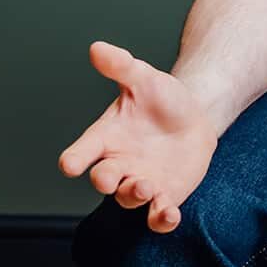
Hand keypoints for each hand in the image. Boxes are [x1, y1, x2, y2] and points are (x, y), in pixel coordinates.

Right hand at [58, 41, 218, 233]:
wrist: (196, 116)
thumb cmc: (162, 98)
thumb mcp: (145, 78)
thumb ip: (121, 66)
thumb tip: (97, 46)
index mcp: (106, 137)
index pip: (81, 152)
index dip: (74, 159)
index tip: (70, 163)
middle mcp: (118, 164)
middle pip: (102, 180)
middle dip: (106, 180)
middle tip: (117, 175)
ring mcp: (140, 183)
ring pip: (128, 199)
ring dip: (134, 196)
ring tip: (147, 187)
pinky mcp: (164, 197)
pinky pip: (157, 217)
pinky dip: (161, 219)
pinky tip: (169, 214)